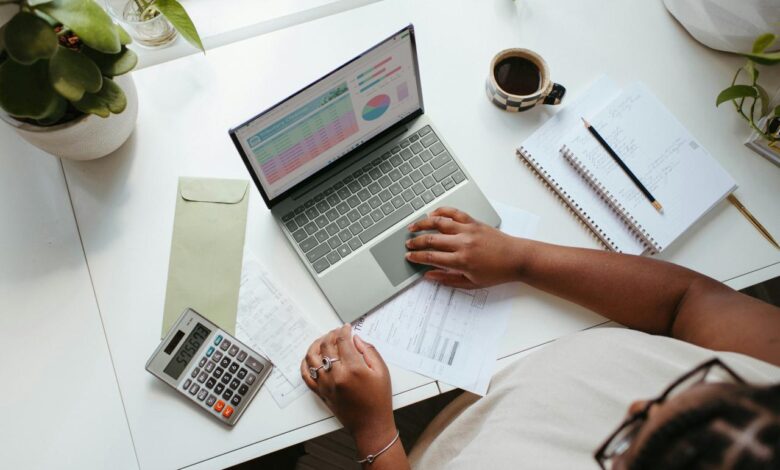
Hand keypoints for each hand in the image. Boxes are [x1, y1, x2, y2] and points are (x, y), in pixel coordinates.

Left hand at [301, 325, 395, 443]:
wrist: (371, 425)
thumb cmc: (379, 400)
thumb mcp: (382, 372)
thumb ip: (369, 351)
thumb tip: (356, 339)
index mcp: (353, 369)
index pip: (343, 341)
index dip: (344, 331)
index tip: (346, 327)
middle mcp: (336, 376)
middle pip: (326, 346)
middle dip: (331, 334)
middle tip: (337, 332)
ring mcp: (325, 384)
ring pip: (312, 357)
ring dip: (316, 344)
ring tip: (323, 340)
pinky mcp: (320, 392)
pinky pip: (306, 375)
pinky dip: (305, 363)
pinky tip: (311, 357)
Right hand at [406, 207, 522, 287]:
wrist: (517, 258)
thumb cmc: (497, 272)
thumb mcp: (471, 283)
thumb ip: (448, 279)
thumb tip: (429, 275)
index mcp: (461, 261)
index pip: (431, 257)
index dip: (417, 257)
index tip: (409, 257)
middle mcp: (463, 243)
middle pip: (431, 239)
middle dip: (416, 242)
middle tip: (408, 244)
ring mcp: (468, 230)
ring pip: (439, 223)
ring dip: (423, 224)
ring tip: (413, 227)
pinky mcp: (474, 222)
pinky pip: (454, 213)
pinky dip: (441, 211)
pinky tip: (432, 214)